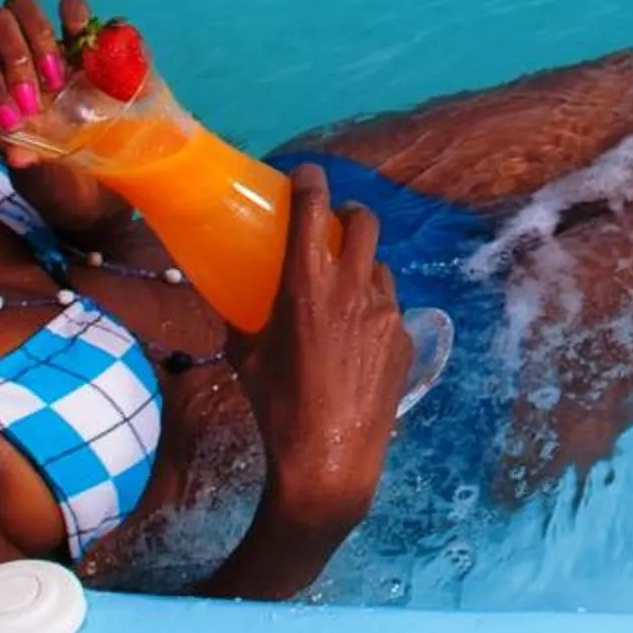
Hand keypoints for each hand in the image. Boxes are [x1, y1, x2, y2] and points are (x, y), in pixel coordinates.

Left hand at [0, 0, 125, 237]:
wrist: (107, 191)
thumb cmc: (63, 188)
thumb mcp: (42, 186)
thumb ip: (28, 169)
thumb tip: (18, 153)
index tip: (18, 120)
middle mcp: (15, 68)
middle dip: (12, 52)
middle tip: (40, 91)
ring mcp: (51, 50)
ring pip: (22, 6)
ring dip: (37, 34)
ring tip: (62, 77)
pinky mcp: (88, 45)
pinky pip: (73, 9)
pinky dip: (77, 18)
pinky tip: (86, 48)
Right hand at [223, 162, 413, 536]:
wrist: (329, 459)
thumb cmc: (277, 406)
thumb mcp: (245, 357)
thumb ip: (240, 319)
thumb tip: (228, 299)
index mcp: (308, 285)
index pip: (313, 209)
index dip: (311, 181)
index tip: (306, 174)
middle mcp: (354, 288)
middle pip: (364, 222)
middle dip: (348, 214)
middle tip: (333, 225)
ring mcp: (387, 312)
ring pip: (380, 267)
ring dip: (363, 267)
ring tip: (345, 291)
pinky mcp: (405, 339)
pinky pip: (390, 308)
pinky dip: (374, 311)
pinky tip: (358, 340)